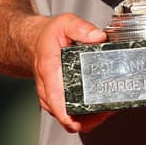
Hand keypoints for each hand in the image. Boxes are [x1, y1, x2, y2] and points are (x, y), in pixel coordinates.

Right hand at [31, 12, 113, 133]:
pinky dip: (86, 116)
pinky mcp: (58, 101)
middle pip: (66, 116)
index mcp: (49, 72)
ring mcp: (52, 98)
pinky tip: (99, 107)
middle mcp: (48, 89)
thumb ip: (80, 28)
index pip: (55, 101)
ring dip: (89, 119)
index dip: (68, 116)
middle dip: (88, 119)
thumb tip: (98, 37)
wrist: (36, 42)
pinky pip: (71, 115)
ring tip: (108, 109)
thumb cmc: (49, 36)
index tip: (82, 120)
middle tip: (109, 109)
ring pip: (70, 119)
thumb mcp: (64, 24)